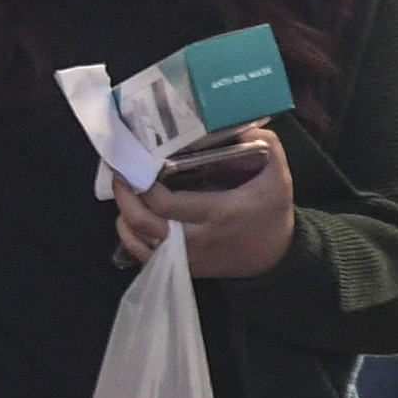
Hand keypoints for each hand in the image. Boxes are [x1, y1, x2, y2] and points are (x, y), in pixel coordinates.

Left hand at [113, 127, 293, 280]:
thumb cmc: (272, 212)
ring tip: (124, 194)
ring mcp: (187, 256)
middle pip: (144, 222)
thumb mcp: (277, 177)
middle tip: (120, 175)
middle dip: (124, 197)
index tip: (136, 165)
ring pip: (138, 240)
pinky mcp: (182, 267)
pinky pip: (144, 257)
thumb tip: (242, 130)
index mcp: (219, 211)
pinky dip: (130, 238)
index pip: (165, 202)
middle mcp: (198, 237)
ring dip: (124, 216)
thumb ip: (267, 146)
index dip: (143, 185)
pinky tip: (128, 220)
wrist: (275, 256)